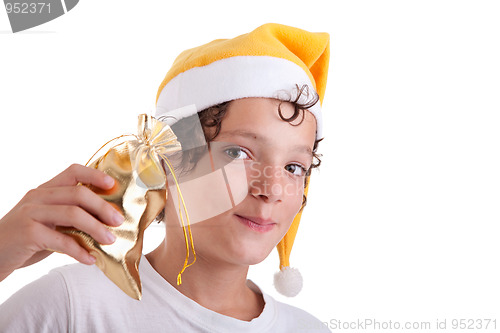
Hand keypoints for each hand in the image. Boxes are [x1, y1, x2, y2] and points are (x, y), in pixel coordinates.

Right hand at [0, 164, 123, 281]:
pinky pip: (61, 240)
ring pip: (73, 214)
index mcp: (45, 190)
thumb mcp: (48, 222)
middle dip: (103, 207)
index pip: (73, 171)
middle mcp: (38, 197)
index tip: (112, 186)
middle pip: (79, 194)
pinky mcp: (27, 233)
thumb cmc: (24, 239)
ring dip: (96, 228)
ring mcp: (31, 213)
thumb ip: (70, 217)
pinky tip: (90, 259)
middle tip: (118, 221)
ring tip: (110, 240)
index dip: (95, 175)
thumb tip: (106, 222)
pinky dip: (79, 251)